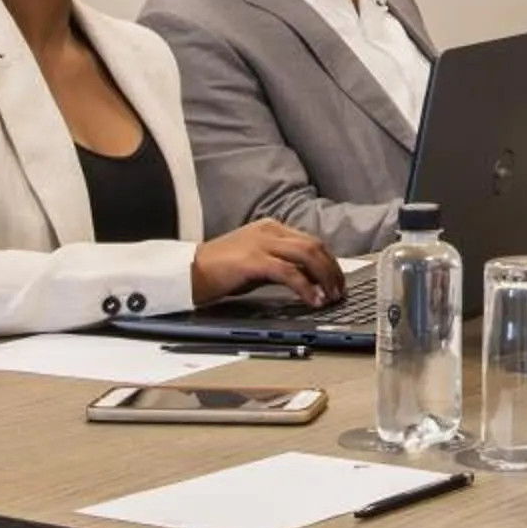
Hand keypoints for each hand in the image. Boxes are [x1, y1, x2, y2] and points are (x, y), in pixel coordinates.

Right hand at [190, 220, 342, 306]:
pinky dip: (305, 287)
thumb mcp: (256, 262)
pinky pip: (289, 273)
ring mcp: (261, 243)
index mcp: (271, 228)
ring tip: (330, 296)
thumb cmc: (219, 269)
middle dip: (332, 269)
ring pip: (307, 255)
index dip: (329, 261)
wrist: (186, 271)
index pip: (311, 241)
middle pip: (314, 246)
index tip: (337, 280)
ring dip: (324, 277)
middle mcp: (269, 231)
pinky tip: (312, 300)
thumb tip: (309, 280)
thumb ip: (281, 264)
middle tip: (339, 291)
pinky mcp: (253, 260)